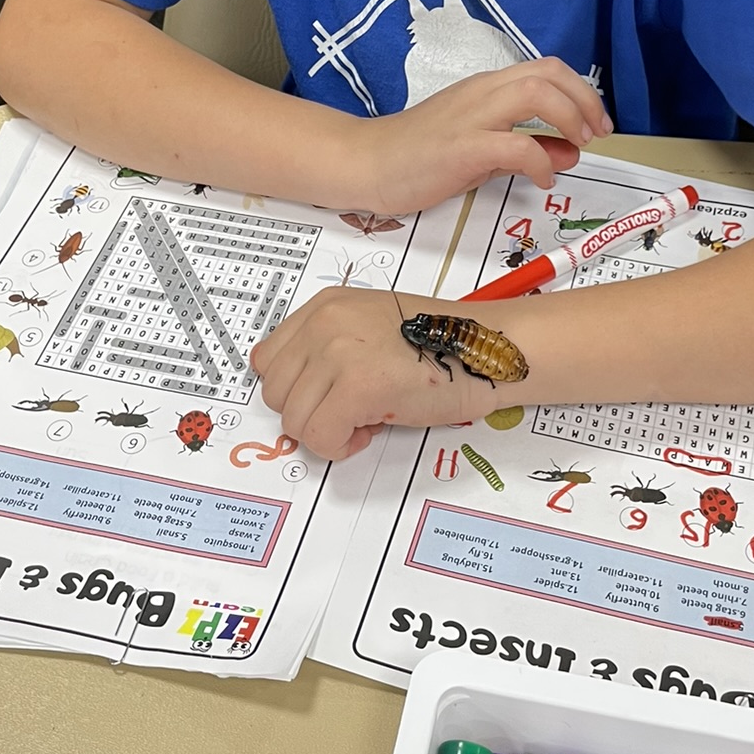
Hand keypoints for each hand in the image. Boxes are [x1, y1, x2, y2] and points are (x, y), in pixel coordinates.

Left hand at [251, 285, 501, 459]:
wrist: (485, 351)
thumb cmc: (439, 345)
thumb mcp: (368, 327)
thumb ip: (328, 347)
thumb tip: (299, 393)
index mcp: (326, 306)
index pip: (268, 361)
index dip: (297, 389)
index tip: (327, 396)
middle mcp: (325, 323)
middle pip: (276, 393)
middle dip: (310, 413)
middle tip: (352, 410)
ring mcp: (338, 353)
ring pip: (294, 420)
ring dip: (327, 431)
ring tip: (367, 417)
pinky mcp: (356, 387)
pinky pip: (319, 438)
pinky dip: (341, 447)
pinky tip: (372, 429)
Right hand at [343, 57, 612, 214]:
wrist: (366, 164)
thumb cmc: (417, 155)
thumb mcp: (482, 149)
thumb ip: (525, 145)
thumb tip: (568, 150)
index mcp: (486, 88)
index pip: (546, 69)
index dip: (581, 92)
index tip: (596, 122)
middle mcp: (482, 93)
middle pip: (549, 73)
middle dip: (585, 101)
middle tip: (596, 133)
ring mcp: (471, 117)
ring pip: (536, 93)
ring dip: (568, 118)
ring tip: (576, 148)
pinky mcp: (461, 147)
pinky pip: (515, 146)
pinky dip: (540, 162)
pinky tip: (541, 179)